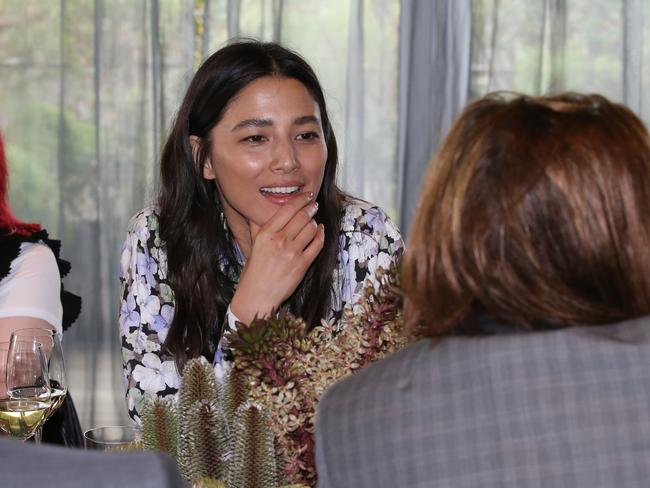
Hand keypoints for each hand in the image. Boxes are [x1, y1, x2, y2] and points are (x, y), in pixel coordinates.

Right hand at [230, 192, 324, 323]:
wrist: (258, 296)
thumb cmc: (253, 272)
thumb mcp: (253, 246)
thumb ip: (257, 228)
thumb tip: (256, 214)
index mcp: (265, 234)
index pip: (287, 209)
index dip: (300, 199)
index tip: (306, 195)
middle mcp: (279, 241)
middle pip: (302, 216)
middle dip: (310, 207)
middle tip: (314, 204)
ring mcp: (292, 253)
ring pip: (312, 228)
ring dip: (315, 222)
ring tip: (314, 220)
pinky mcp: (302, 265)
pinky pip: (317, 244)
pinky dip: (321, 235)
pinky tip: (320, 231)